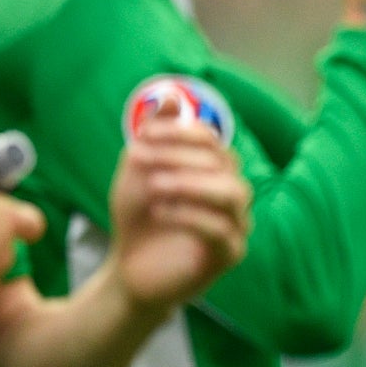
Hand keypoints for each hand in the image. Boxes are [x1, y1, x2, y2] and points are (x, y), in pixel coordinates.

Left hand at [106, 97, 250, 313]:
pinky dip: (188, 214)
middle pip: (224, 162)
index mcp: (216, 171)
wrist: (128, 270)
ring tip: (154, 185)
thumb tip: (170, 97)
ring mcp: (236, 225)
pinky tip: (159, 211)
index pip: (212, 140)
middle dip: (179, 156)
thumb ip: (155, 136)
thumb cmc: (139, 219)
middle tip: (139, 158)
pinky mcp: (229, 255)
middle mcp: (233, 194)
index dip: (180, 132)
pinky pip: (221, 229)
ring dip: (189, 183)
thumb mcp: (138, 171)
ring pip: (232, 193)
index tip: (143, 134)